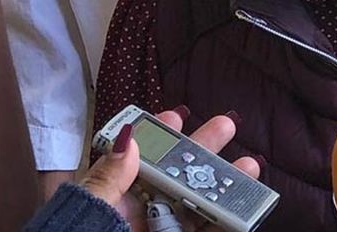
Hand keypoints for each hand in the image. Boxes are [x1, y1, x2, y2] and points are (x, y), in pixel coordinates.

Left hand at [80, 109, 260, 229]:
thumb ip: (108, 178)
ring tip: (249, 165)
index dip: (159, 138)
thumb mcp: (87, 211)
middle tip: (226, 125)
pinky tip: (243, 211)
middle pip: (175, 178)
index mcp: (112, 200)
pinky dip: (225, 226)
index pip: (138, 161)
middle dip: (201, 151)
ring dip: (223, 186)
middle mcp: (139, 216)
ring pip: (196, 208)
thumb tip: (129, 137)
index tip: (177, 115)